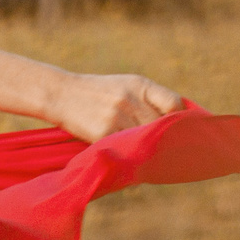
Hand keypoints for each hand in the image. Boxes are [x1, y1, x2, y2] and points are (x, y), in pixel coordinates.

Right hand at [51, 73, 182, 143]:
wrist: (60, 93)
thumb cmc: (96, 92)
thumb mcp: (124, 85)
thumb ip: (148, 99)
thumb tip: (176, 124)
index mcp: (139, 84)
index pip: (174, 103)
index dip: (180, 118)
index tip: (178, 129)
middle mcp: (130, 99)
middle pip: (161, 126)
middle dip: (164, 138)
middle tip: (168, 150)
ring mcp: (117, 116)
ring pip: (145, 140)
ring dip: (148, 149)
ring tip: (146, 154)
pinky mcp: (104, 133)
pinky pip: (126, 149)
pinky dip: (130, 155)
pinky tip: (127, 155)